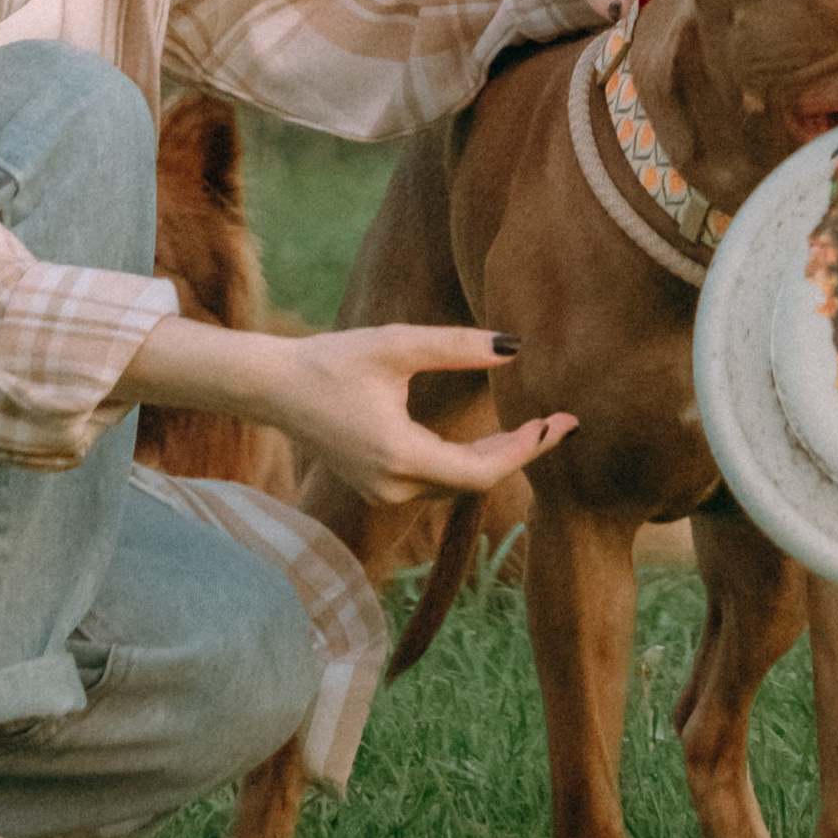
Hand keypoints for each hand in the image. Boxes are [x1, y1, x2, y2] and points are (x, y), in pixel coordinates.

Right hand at [120, 316, 575, 504]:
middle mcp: (395, 486)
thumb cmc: (334, 360)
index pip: (484, 470)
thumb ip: (459, 346)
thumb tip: (516, 348)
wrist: (275, 387)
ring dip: (495, 459)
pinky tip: (490, 438)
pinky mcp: (377, 488)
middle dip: (521, 452)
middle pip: (476, 481)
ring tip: (535, 427)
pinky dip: (466, 463)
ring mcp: (384, 493)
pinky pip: (436, 482)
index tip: (561, 423)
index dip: (527, 449)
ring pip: (456, 485)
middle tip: (563, 422)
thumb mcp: (397, 344)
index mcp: (401, 456)